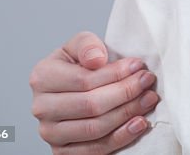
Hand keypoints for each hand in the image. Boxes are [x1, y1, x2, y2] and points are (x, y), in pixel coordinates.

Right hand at [30, 31, 158, 153]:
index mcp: (42, 78)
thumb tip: (97, 59)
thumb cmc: (79, 65)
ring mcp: (50, 133)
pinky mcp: (62, 152)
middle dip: (126, 93)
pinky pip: (95, 150)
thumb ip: (87, 45)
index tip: (138, 67)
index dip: (115, 74)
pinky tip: (139, 123)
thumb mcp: (80, 44)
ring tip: (148, 99)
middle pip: (91, 106)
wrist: (73, 88)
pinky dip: (121, 137)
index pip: (84, 80)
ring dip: (127, 114)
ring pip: (95, 128)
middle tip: (148, 82)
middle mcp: (41, 108)